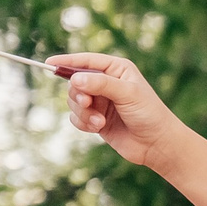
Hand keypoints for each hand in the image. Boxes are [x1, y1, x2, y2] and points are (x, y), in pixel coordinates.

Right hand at [51, 52, 191, 171]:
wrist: (156, 144)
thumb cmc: (149, 114)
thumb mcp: (127, 94)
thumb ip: (101, 84)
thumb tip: (74, 79)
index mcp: (116, 69)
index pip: (87, 61)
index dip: (67, 61)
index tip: (50, 63)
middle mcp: (106, 83)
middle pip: (75, 82)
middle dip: (78, 94)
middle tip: (87, 103)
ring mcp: (100, 102)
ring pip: (73, 101)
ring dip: (83, 112)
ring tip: (99, 121)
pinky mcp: (95, 119)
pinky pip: (76, 117)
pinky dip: (83, 123)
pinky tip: (98, 128)